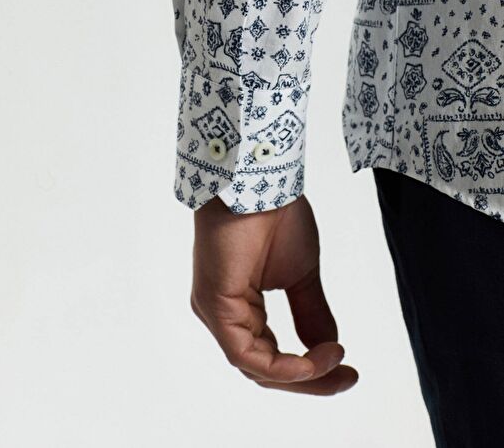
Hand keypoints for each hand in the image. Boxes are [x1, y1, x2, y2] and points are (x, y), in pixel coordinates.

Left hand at [190, 194, 358, 394]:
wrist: (262, 182)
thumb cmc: (274, 217)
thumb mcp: (301, 275)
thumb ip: (310, 313)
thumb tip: (329, 347)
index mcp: (241, 307)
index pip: (272, 356)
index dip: (310, 370)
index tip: (348, 367)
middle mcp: (224, 315)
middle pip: (264, 368)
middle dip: (309, 378)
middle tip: (348, 377)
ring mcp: (215, 313)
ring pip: (255, 367)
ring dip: (300, 374)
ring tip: (335, 359)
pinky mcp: (214, 305)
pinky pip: (244, 354)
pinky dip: (281, 366)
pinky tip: (310, 361)